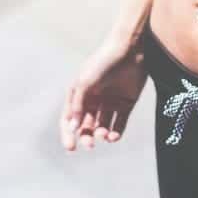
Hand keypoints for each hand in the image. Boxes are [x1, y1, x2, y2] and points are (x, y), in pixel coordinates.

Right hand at [60, 33, 148, 150]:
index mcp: (79, 95)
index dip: (68, 135)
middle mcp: (93, 100)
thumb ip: (77, 105)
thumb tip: (71, 127)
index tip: (71, 148)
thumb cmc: (102, 63)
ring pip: (103, 127)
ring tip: (104, 134)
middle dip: (86, 137)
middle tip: (89, 144)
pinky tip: (113, 137)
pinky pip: (119, 124)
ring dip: (102, 134)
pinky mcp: (126, 104)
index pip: (69, 120)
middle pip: (86, 126)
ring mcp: (109, 103)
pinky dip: (116, 133)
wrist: (129, 50)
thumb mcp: (85, 82)